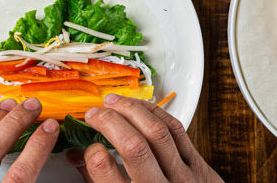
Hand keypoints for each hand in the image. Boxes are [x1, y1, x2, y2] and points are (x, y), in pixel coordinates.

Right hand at [69, 95, 224, 182]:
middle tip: (93, 114)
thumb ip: (98, 182)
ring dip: (132, 109)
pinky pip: (177, 130)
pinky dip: (156, 113)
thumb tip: (77, 155)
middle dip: (109, 122)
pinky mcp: (200, 167)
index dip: (92, 152)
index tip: (86, 146)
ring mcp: (184, 178)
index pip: (107, 171)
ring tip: (113, 102)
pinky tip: (140, 107)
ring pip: (157, 132)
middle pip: (134, 146)